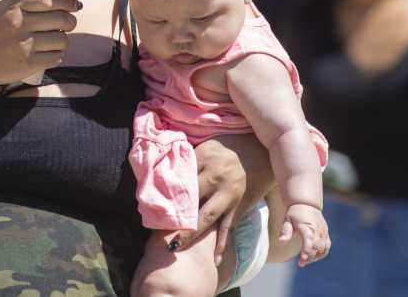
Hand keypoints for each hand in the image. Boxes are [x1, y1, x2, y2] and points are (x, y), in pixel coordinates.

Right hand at [0, 0, 80, 87]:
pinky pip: (56, 58)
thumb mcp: (4, 9)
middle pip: (62, 19)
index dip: (68, 3)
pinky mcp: (28, 64)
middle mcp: (21, 24)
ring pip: (62, 40)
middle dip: (70, 22)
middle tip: (67, 25)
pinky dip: (55, 56)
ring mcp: (25, 45)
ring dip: (62, 41)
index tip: (74, 6)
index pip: (51, 0)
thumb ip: (28, 3)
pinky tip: (48, 54)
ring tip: (54, 42)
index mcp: (15, 7)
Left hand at [170, 134, 274, 263]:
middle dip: (176, 215)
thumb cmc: (223, 149)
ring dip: (192, 232)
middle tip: (157, 229)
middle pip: (192, 198)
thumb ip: (187, 159)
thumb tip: (159, 172)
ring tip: (176, 246)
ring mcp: (229, 192)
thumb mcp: (204, 146)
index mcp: (205, 156)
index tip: (151, 204)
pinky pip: (228, 226)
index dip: (167, 191)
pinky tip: (216, 260)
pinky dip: (223, 244)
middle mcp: (217, 175)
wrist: (257, 151)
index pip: (182, 176)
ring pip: (208, 215)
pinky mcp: (238, 205)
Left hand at [280, 203, 329, 266]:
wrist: (307, 203)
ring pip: (323, 248)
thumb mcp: (287, 219)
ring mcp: (323, 232)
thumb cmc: (295, 212)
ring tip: (306, 260)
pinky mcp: (326, 233)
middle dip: (310, 257)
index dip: (307, 251)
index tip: (302, 260)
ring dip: (316, 257)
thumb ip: (285, 230)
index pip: (309, 240)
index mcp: (307, 225)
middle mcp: (317, 229)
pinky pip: (327, 246)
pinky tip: (313, 257)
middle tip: (301, 263)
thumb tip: (281, 240)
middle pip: (317, 247)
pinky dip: (322, 253)